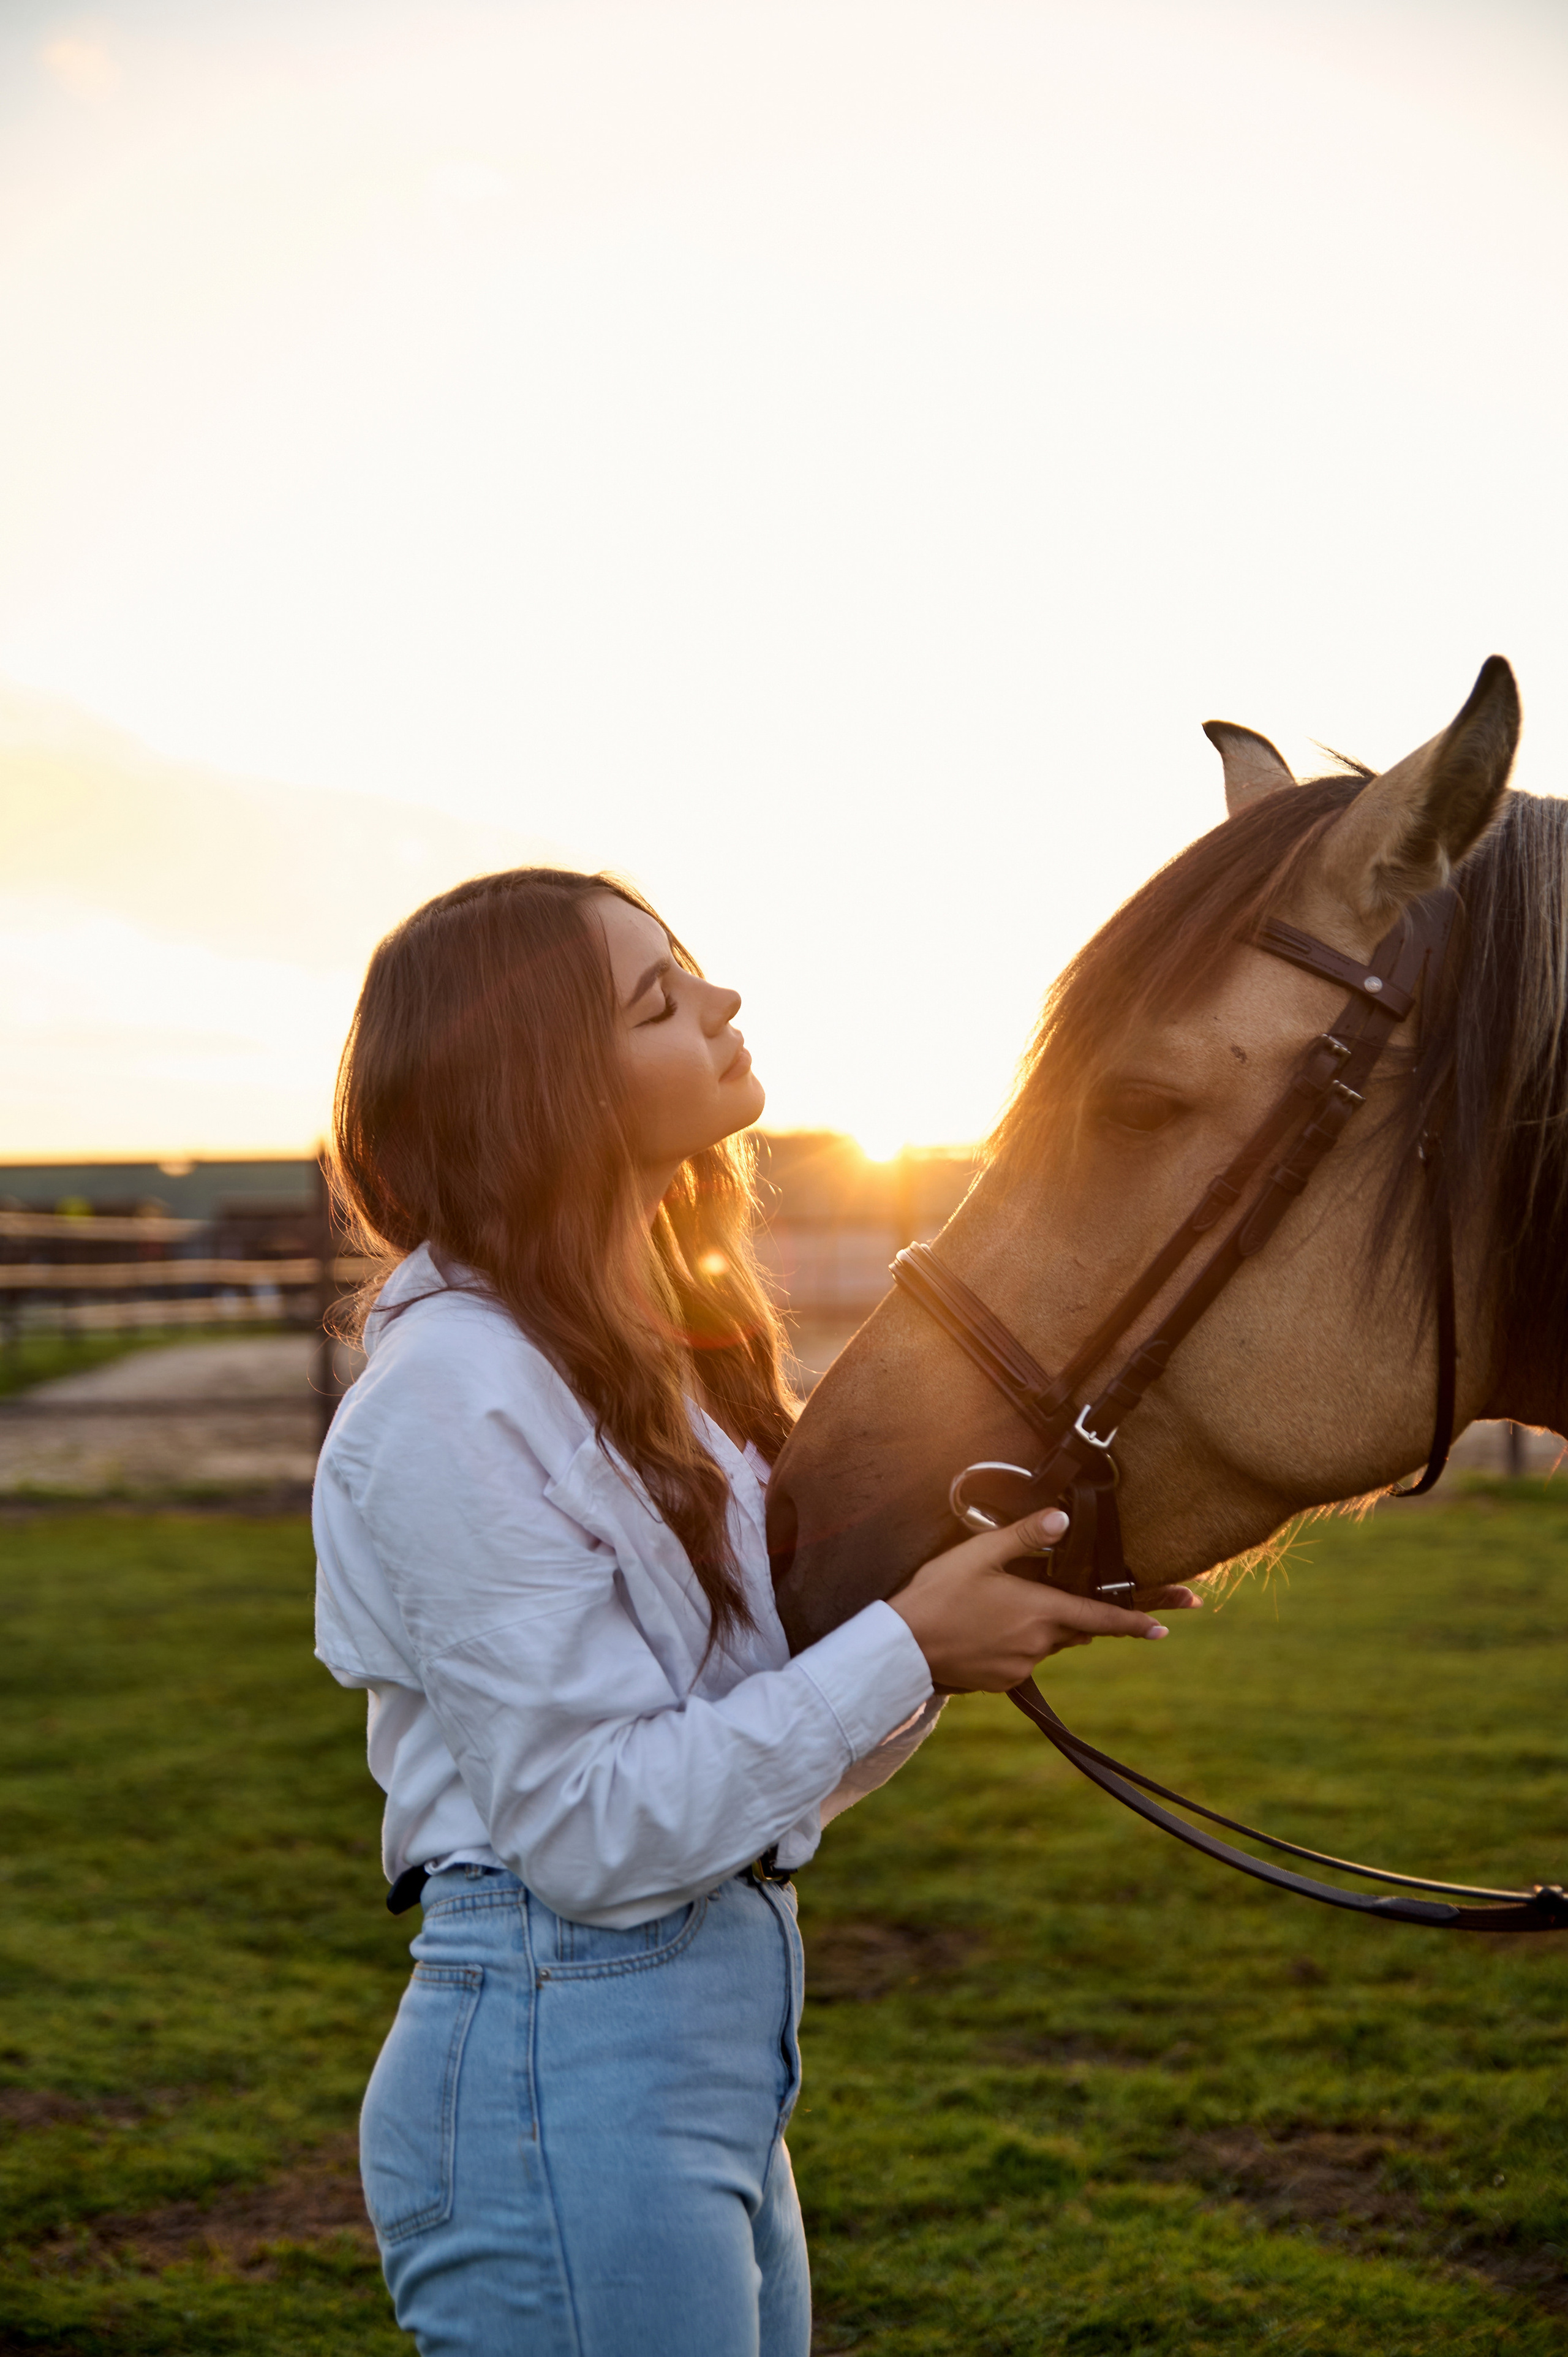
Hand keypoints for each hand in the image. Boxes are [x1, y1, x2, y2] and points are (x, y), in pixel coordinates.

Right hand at [887, 1508, 1201, 1691]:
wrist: (903, 1649)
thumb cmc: (939, 1595)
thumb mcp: (978, 1553)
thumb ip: (1024, 1535)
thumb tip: (1063, 1519)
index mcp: (1041, 1611)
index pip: (1103, 1617)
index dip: (1136, 1622)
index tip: (1165, 1627)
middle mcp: (1039, 1643)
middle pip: (1073, 1627)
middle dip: (1073, 1613)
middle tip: (1047, 1596)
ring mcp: (1022, 1667)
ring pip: (1047, 1643)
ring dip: (1040, 1626)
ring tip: (998, 1608)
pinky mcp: (1004, 1683)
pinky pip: (1024, 1659)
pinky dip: (1016, 1644)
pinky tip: (984, 1629)